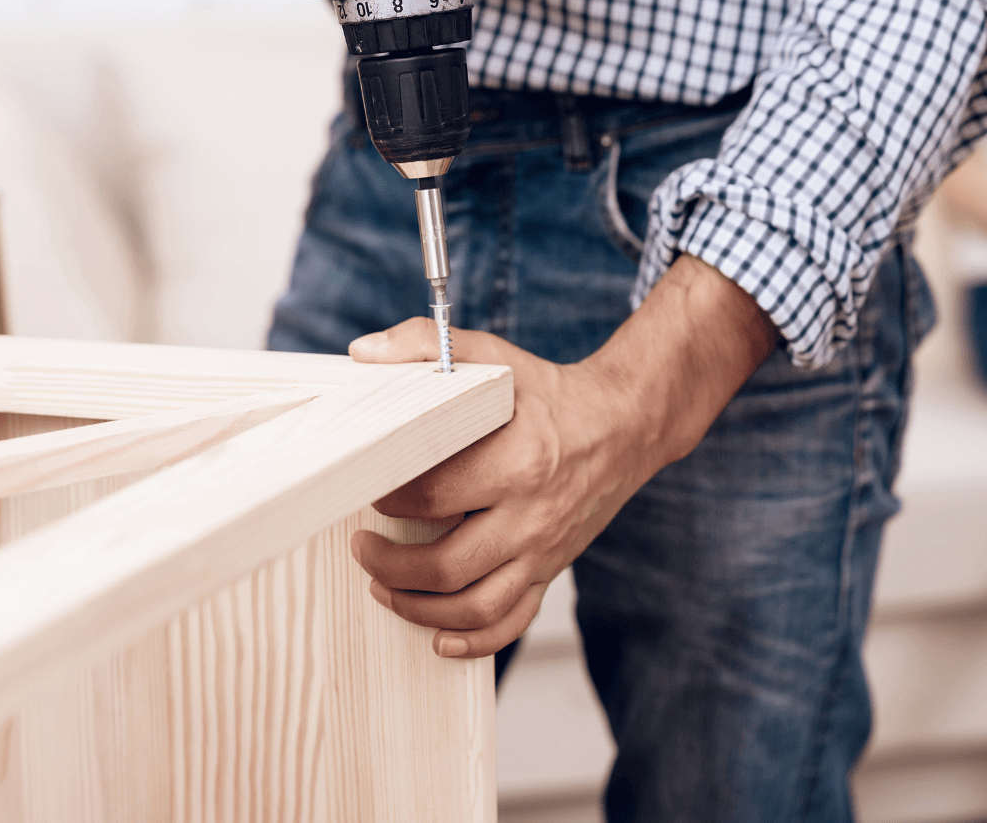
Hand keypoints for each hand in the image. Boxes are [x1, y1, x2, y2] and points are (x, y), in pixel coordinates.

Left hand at [346, 255, 776, 658]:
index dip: (388, 498)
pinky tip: (438, 636)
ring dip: (418, 608)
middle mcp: (532, 515)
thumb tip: (363, 352)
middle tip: (360, 547)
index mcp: (517, 461)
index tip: (365, 488)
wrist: (625, 425)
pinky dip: (473, 641)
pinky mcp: (551, 569)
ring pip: (474, 607)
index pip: (433, 496)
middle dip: (390, 566)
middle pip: (446, 566)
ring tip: (383, 587)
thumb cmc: (551, 393)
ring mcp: (543, 550)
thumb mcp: (495, 359)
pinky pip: (513, 620)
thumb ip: (426, 346)